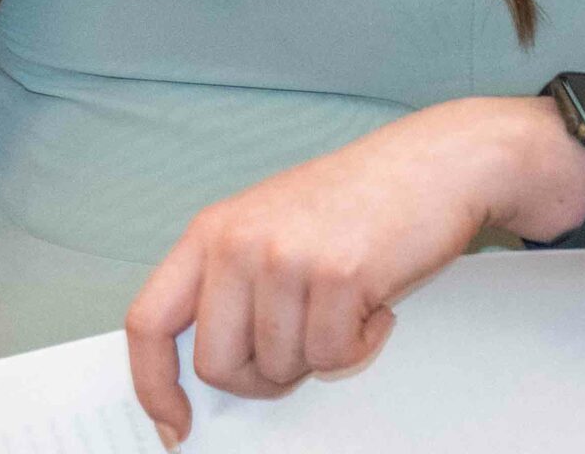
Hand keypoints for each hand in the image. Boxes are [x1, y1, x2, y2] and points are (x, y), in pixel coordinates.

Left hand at [121, 97, 584, 445]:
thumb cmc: (360, 199)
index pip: (148, 321)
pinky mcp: (337, 274)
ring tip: (345, 303)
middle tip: (302, 347)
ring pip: (281, 366)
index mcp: (212, 230)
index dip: (154, 384)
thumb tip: (210, 369)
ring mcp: (285, 256)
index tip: (175, 420)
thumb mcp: (272, 226)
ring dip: (321, 352)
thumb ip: (231, 284)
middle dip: (263, 376)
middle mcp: (239, 241)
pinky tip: (373, 302)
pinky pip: (332, 356)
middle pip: (219, 364)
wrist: (436, 163)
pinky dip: (359, 343)